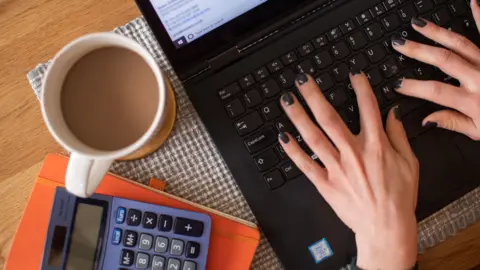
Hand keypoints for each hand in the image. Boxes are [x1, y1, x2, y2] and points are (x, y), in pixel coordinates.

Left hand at [279, 73, 418, 269]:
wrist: (386, 227)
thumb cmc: (399, 197)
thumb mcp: (409, 163)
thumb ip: (398, 135)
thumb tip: (392, 112)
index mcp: (376, 145)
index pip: (367, 108)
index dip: (360, 87)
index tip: (352, 73)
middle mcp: (353, 153)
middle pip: (329, 117)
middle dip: (314, 95)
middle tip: (302, 79)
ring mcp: (336, 168)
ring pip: (313, 137)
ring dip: (298, 117)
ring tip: (287, 100)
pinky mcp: (325, 184)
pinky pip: (305, 164)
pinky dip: (293, 150)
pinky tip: (283, 136)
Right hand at [392, 0, 479, 140]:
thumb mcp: (478, 132)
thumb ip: (452, 123)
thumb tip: (426, 120)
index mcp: (472, 101)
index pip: (435, 91)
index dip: (413, 87)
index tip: (397, 84)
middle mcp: (479, 78)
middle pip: (443, 59)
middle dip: (417, 50)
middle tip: (399, 43)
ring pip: (459, 43)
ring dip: (437, 32)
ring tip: (418, 24)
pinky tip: (474, 3)